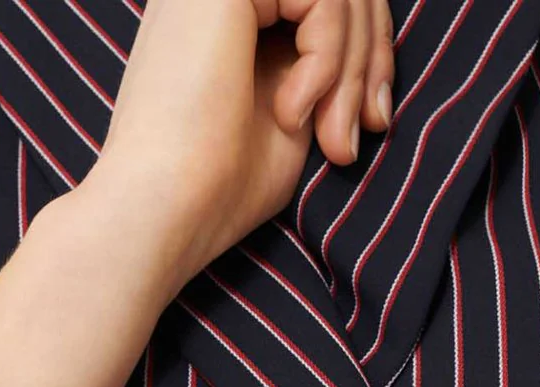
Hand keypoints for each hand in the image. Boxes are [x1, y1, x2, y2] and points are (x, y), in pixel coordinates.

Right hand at [89, 0, 396, 290]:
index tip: (376, 120)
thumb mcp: (298, 113)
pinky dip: (328, 60)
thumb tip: (377, 44)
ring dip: (352, 69)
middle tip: (368, 128)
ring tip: (332, 136)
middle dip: (372, 59)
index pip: (328, 0)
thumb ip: (326, 66)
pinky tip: (291, 113)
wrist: (162, 212)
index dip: (371, 52)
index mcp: (231, 14)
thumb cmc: (220, 187)